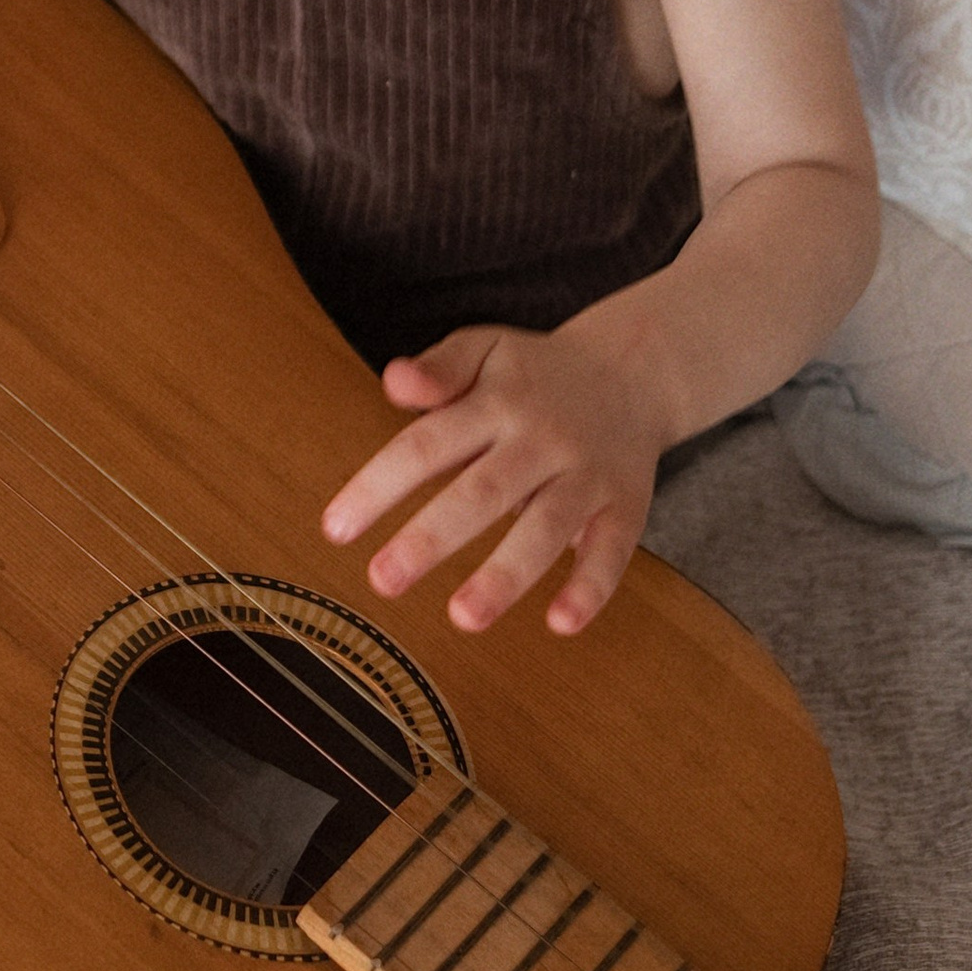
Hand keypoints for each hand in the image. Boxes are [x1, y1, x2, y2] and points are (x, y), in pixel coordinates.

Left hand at [320, 315, 665, 636]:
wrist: (637, 369)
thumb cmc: (539, 372)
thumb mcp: (486, 347)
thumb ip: (440, 367)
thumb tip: (394, 382)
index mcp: (498, 403)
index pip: (427, 445)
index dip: (378, 486)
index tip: (335, 529)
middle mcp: (541, 440)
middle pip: (482, 493)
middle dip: (431, 539)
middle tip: (383, 580)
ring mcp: (586, 476)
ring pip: (546, 529)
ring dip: (506, 576)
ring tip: (463, 617)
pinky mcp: (625, 507)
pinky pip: (611, 551)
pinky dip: (590, 588)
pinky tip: (560, 623)